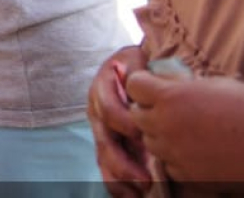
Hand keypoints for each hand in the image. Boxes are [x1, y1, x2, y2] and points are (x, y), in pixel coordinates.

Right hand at [88, 44, 150, 193]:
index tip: (142, 133)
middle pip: (104, 142)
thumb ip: (138, 70)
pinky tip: (134, 195)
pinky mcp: (107, 144)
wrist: (126, 66)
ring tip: (142, 191)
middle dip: (123, 163)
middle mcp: (97, 112)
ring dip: (121, 178)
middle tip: (146, 180)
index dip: (123, 122)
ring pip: (104, 159)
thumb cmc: (137, 65)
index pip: (108, 109)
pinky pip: (107, 168)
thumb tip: (143, 83)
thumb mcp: (135, 59)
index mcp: (102, 89)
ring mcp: (101, 130)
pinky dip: (119, 185)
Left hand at [126, 72, 243, 185]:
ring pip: (150, 141)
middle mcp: (166, 125)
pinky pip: (168, 164)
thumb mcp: (216, 84)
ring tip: (187, 129)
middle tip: (169, 107)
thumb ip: (183, 83)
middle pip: (135, 114)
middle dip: (148, 108)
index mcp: (171, 97)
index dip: (143, 83)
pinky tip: (197, 150)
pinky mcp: (189, 176)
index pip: (134, 85)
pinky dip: (175, 157)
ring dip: (160, 133)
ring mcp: (175, 153)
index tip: (155, 84)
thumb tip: (165, 79)